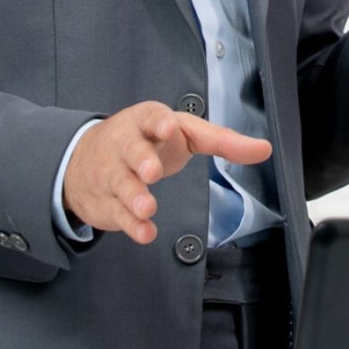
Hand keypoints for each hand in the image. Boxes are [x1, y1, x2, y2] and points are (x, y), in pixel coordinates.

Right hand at [63, 101, 271, 245]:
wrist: (85, 160)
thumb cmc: (147, 141)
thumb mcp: (183, 133)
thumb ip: (222, 141)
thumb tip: (263, 149)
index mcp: (146, 122)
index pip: (151, 116)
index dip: (158, 121)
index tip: (166, 127)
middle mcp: (126, 144)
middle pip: (131, 149)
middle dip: (141, 159)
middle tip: (152, 171)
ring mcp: (112, 173)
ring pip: (121, 183)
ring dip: (135, 195)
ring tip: (148, 207)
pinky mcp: (107, 201)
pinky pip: (118, 213)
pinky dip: (131, 224)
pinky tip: (144, 232)